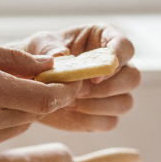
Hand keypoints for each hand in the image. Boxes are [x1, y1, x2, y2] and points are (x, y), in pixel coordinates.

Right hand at [0, 38, 82, 157]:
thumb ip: (16, 58)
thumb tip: (51, 63)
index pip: (46, 99)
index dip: (65, 91)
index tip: (71, 81)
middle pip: (37, 112)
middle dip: (44, 96)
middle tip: (39, 78)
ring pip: (22, 124)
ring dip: (22, 108)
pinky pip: (3, 135)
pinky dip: (3, 120)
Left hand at [21, 24, 140, 131]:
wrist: (27, 83)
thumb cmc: (37, 56)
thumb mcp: (39, 45)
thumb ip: (50, 48)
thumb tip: (62, 56)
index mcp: (104, 40)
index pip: (125, 47)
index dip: (117, 61)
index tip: (96, 76)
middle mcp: (115, 66)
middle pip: (133, 78)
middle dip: (108, 88)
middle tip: (79, 91)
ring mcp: (112, 91)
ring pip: (125, 103)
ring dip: (98, 106)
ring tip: (69, 101)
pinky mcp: (103, 114)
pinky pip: (110, 122)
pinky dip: (90, 120)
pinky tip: (69, 110)